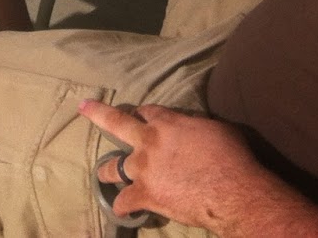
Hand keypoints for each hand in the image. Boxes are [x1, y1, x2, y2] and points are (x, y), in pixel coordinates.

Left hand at [79, 100, 267, 230]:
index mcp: (166, 122)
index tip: (145, 117)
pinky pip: (124, 201)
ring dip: (108, 169)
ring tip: (103, 173)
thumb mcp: (216, 128)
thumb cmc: (232, 157)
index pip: (148, 112)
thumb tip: (193, 129)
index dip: (146, 115)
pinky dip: (122, 205)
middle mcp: (149, 141)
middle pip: (117, 123)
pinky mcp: (145, 194)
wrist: (234, 191)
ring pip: (113, 166)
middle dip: (98, 113)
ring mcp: (144, 169)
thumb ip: (195, 126)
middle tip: (84, 107)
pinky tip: (122, 209)